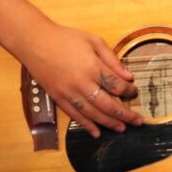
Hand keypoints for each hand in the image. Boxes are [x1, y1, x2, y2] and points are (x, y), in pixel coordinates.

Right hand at [13, 22, 142, 137]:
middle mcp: (81, 83)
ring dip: (109, 123)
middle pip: (107, 104)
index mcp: (92, 67)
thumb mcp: (94, 41)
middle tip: (137, 121)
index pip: (116, 85)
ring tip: (122, 128)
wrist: (34, 42)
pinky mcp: (57, 98)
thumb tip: (128, 76)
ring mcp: (68, 93)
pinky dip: (87, 125)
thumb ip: (112, 59)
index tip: (135, 92)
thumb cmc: (66, 38)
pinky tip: (97, 132)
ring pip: (92, 113)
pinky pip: (75, 115)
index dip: (128, 91)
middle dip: (125, 114)